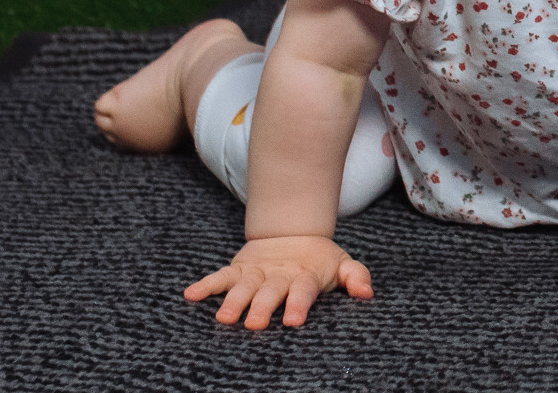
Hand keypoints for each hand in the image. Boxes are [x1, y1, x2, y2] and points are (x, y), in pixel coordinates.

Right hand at [184, 234, 374, 328]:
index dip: (298, 304)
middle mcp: (278, 275)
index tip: (293, 320)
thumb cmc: (318, 260)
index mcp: (304, 275)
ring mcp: (257, 272)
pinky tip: (190, 295)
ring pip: (244, 286)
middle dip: (262, 307)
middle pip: (270, 291)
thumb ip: (355, 277)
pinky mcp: (239, 269)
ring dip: (234, 301)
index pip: (302, 291)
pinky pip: (220, 277)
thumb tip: (367, 292)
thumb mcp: (341, 264)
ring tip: (223, 317)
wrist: (292, 232)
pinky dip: (206, 285)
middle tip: (254, 324)